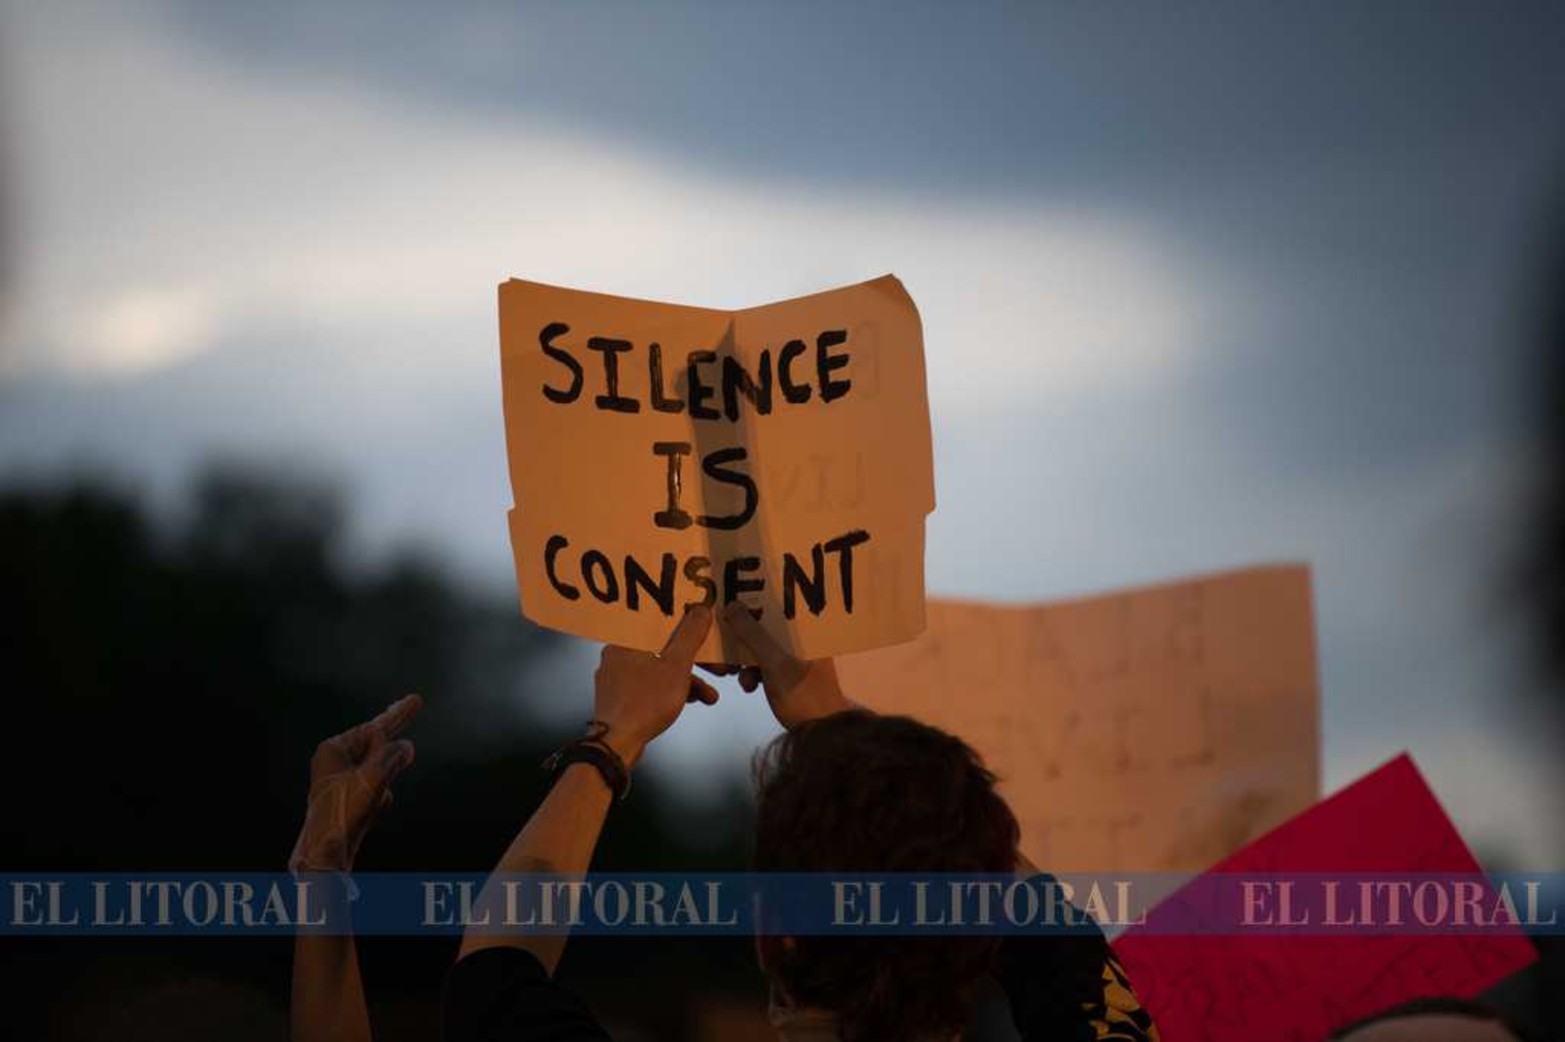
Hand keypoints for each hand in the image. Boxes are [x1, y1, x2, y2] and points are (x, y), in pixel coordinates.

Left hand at [289, 694, 421, 872]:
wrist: (324, 854)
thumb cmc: (342, 812)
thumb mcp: (374, 777)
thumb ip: (393, 757)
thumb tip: (406, 746)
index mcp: (333, 750)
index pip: (373, 727)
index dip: (397, 714)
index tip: (415, 699)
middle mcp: (334, 763)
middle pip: (375, 746)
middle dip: (390, 747)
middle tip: (412, 707)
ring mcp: (340, 783)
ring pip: (377, 770)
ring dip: (386, 777)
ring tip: (374, 794)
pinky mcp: (347, 801)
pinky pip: (374, 790)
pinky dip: (380, 796)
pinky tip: (374, 810)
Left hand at [594, 605, 715, 768]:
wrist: (618, 744)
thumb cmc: (644, 703)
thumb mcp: (676, 666)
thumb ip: (690, 636)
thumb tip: (700, 610)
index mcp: (624, 641)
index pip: (657, 623)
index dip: (684, 626)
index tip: (701, 631)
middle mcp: (616, 656)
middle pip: (661, 649)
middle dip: (692, 662)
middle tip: (714, 669)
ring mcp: (616, 679)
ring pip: (657, 670)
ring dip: (685, 681)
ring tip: (707, 696)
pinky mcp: (619, 699)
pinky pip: (649, 687)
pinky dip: (669, 691)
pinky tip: (688, 701)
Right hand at [711, 602, 853, 729]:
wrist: (820, 735)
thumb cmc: (803, 696)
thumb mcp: (774, 662)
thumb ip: (753, 634)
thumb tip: (732, 606)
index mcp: (808, 630)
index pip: (780, 603)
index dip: (756, 600)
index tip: (733, 601)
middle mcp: (804, 640)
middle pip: (767, 626)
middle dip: (745, 636)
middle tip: (726, 640)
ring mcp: (797, 659)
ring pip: (763, 647)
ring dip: (746, 659)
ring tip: (735, 672)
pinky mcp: (790, 677)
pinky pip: (765, 665)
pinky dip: (754, 673)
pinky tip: (748, 686)